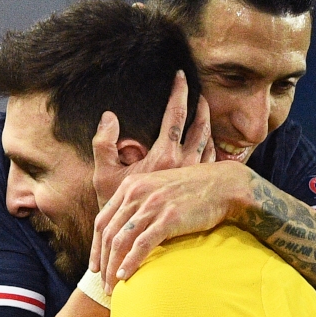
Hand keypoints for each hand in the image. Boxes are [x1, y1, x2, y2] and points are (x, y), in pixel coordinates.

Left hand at [90, 161, 249, 292]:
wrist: (223, 185)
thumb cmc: (194, 191)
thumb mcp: (159, 190)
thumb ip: (141, 205)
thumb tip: (128, 232)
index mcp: (131, 186)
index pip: (102, 220)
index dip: (95, 247)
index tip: (96, 266)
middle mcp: (137, 194)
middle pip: (108, 234)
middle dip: (103, 262)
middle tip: (102, 283)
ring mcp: (152, 205)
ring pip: (121, 241)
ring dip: (113, 267)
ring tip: (112, 287)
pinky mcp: (168, 218)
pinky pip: (142, 244)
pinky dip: (130, 262)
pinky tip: (126, 276)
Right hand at [91, 70, 212, 207]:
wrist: (133, 241)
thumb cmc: (116, 209)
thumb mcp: (103, 176)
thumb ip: (104, 144)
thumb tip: (109, 116)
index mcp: (164, 157)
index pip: (175, 115)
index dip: (179, 92)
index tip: (181, 76)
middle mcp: (184, 164)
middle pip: (200, 126)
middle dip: (201, 106)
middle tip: (200, 92)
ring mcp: (193, 176)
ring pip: (209, 144)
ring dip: (208, 125)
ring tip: (205, 113)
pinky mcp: (197, 187)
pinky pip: (211, 161)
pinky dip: (212, 148)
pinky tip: (209, 143)